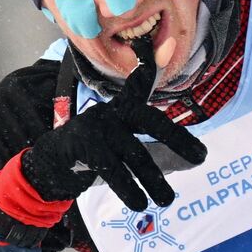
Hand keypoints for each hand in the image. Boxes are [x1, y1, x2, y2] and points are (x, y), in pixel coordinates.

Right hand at [23, 37, 206, 209]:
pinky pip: (113, 171)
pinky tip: (139, 204)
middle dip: (177, 137)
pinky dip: (129, 190)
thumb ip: (158, 150)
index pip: (139, 84)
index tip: (165, 46)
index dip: (151, 67)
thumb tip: (196, 160)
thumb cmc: (95, 153)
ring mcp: (96, 128)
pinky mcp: (84, 148)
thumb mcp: (123, 144)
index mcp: (120, 108)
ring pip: (134, 154)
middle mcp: (110, 112)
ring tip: (167, 200)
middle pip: (148, 120)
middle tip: (201, 157)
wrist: (49, 163)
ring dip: (154, 179)